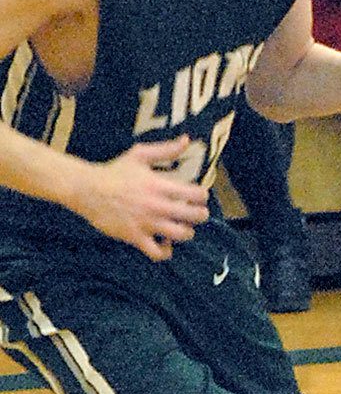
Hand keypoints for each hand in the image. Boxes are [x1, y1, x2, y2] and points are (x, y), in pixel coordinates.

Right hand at [74, 137, 209, 260]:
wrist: (86, 189)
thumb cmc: (115, 172)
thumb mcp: (140, 156)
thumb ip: (166, 150)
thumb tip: (187, 140)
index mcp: (160, 186)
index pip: (197, 195)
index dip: (202, 196)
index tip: (196, 196)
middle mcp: (157, 205)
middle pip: (195, 216)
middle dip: (200, 215)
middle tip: (194, 214)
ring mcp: (146, 223)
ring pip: (181, 235)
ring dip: (185, 232)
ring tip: (180, 227)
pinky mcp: (135, 237)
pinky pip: (158, 253)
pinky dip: (165, 251)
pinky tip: (163, 243)